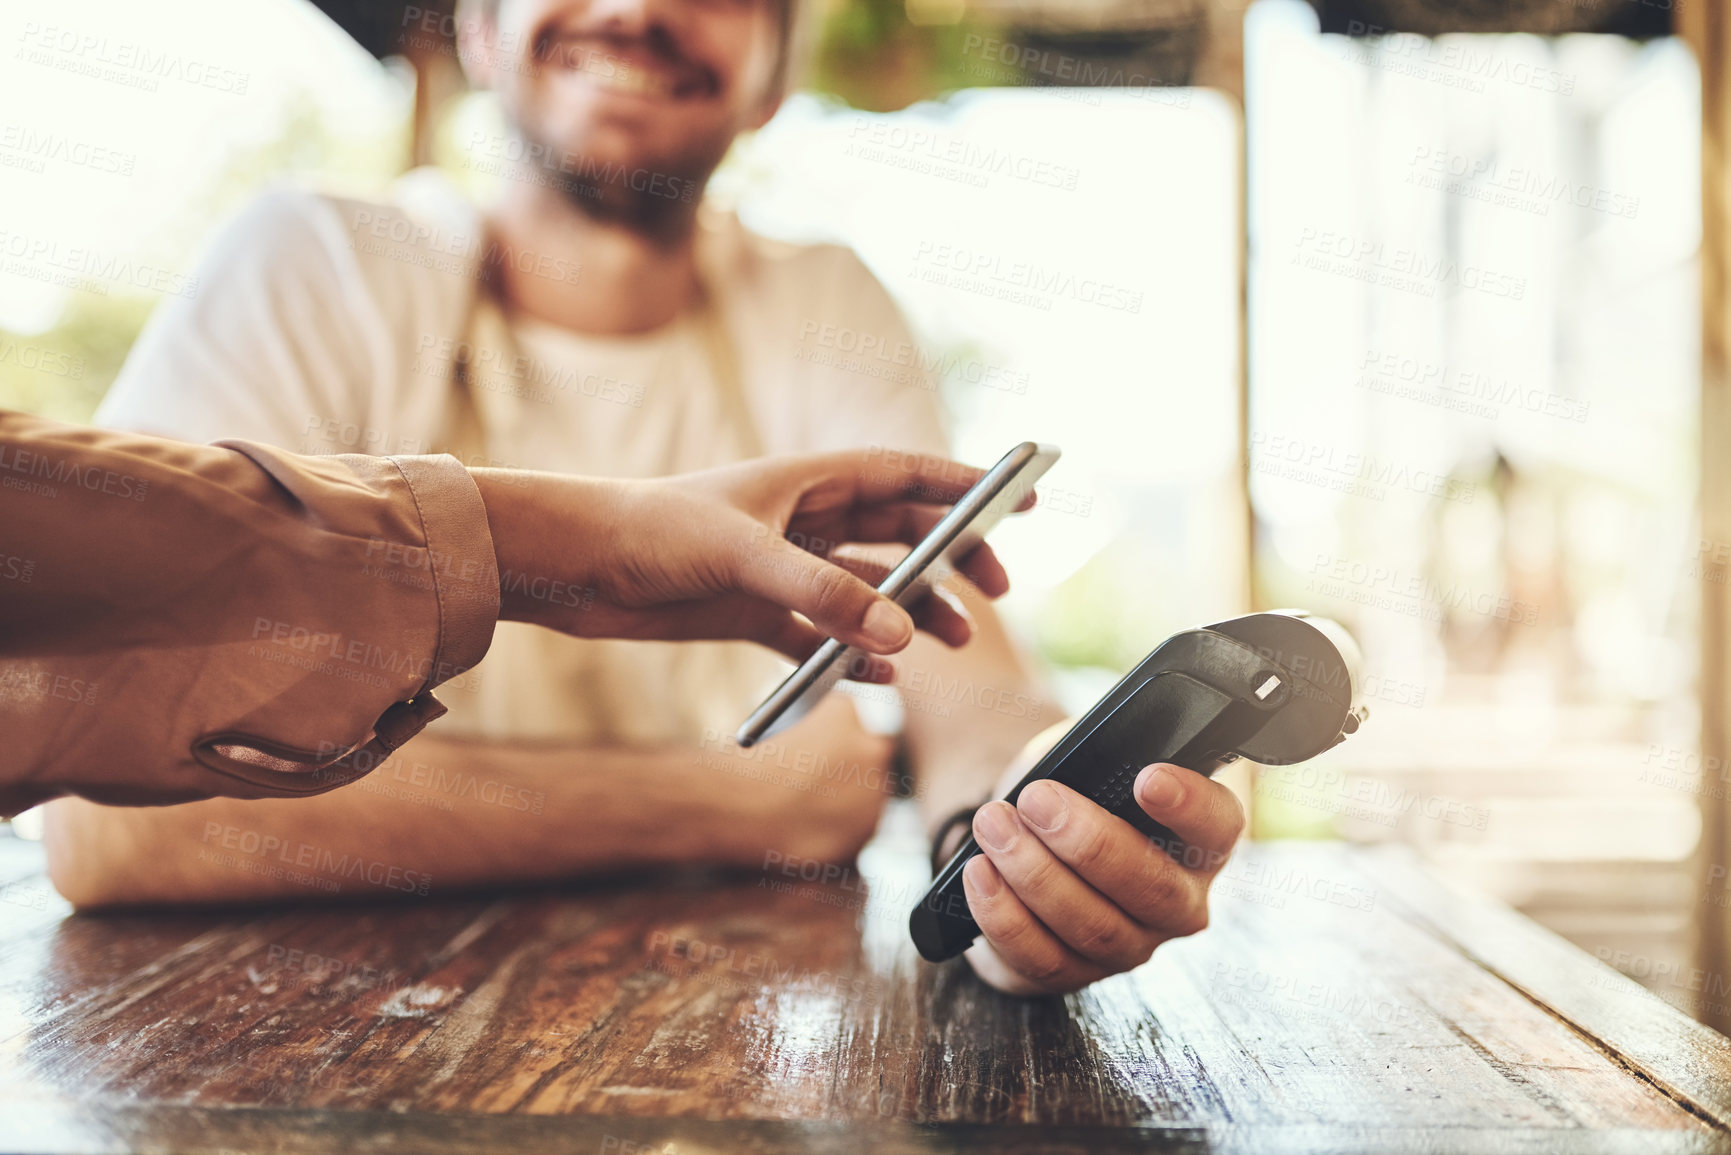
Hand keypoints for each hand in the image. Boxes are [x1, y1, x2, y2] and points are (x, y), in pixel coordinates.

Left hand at [473, 449, 1020, 677]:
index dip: (962, 484)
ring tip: (952, 642)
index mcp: (805, 481)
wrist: (572, 568)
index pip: (902, 474)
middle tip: (995, 587)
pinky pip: (822, 637)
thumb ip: (828, 595)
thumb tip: (905, 637)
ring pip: (867, 590)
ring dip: (910, 612)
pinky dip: (853, 657)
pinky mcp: (752, 614)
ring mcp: (778, 569)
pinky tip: (880, 680)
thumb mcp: (746, 557)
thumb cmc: (651, 533)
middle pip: (897, 532)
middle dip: (950, 557)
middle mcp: (799, 521)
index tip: (1018, 497)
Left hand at [956, 735, 1244, 994]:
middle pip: (1152, 888)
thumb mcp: (1094, 759)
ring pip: (1094, 927)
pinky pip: (1043, 959)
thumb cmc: (1074, 789)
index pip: (1218, 826)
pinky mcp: (1073, 972)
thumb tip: (1078, 762)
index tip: (1147, 778)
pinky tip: (979, 873)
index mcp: (1199, 840)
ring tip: (993, 825)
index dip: (1190, 805)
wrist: (1030, 832)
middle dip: (1089, 843)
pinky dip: (1005, 915)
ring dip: (1035, 874)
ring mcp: (1130, 946)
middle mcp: (1178, 903)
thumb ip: (1102, 759)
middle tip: (1037, 799)